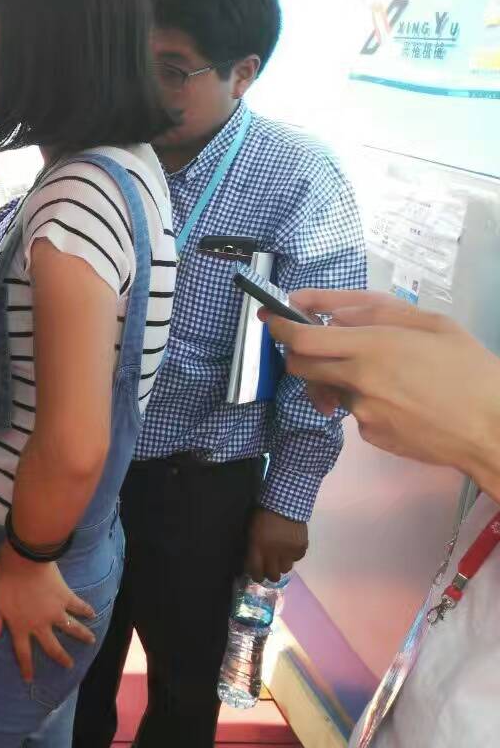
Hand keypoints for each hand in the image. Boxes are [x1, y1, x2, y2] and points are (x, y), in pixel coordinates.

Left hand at [0, 543, 95, 682]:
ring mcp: (55, 611)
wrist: (23, 560)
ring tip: (91, 641)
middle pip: (52, 646)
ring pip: (72, 628)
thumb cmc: (3, 580)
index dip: (26, 666)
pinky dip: (86, 610)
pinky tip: (93, 613)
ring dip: (82, 635)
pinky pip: (78, 606)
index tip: (29, 679)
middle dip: (60, 657)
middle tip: (69, 665)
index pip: (22, 651)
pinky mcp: (65, 597)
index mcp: (20, 625)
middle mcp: (40, 623)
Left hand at [245, 507, 307, 581]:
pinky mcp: (301, 548)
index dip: (256, 575)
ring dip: (282, 564)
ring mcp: (289, 551)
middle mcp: (273, 553)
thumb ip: (252, 548)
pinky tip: (290, 547)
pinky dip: (293, 555)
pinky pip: (297, 558)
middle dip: (270, 574)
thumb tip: (253, 562)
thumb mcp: (251, 531)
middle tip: (269, 568)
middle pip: (273, 576)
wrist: (284, 503)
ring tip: (281, 556)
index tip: (257, 574)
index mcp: (258, 547)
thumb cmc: (262, 515)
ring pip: (286, 569)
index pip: (256, 571)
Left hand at [263, 289, 499, 495]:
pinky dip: (365, 402)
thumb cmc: (470, 369)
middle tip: (315, 344)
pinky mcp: (370, 436)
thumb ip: (376, 313)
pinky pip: (354, 413)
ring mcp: (361, 412)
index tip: (270, 319)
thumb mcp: (431, 324)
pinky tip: (399, 401)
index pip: (303, 338)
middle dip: (298, 353)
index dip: (279, 327)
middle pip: (300, 366)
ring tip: (380, 375)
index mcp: (372, 347)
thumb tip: (332, 311)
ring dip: (337, 379)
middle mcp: (358, 381)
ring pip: (329, 390)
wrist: (494, 429)